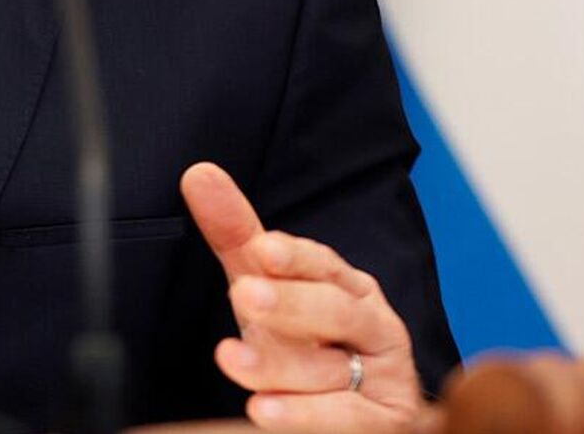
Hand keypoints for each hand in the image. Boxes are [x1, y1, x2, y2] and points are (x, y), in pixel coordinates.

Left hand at [181, 161, 428, 432]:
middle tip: (245, 296)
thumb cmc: (306, 342)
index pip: (323, 264)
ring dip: (279, 366)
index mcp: (349, 285)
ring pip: (332, 369)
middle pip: (335, 311)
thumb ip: (237, 236)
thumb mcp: (267, 288)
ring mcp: (383, 377)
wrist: (350, 417)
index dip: (296, 257)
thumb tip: (198, 173)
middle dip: (291, 304)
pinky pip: (346, 419)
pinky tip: (262, 410)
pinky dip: (304, 416)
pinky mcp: (384, 422)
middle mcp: (373, 325)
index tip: (263, 247)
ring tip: (230, 359)